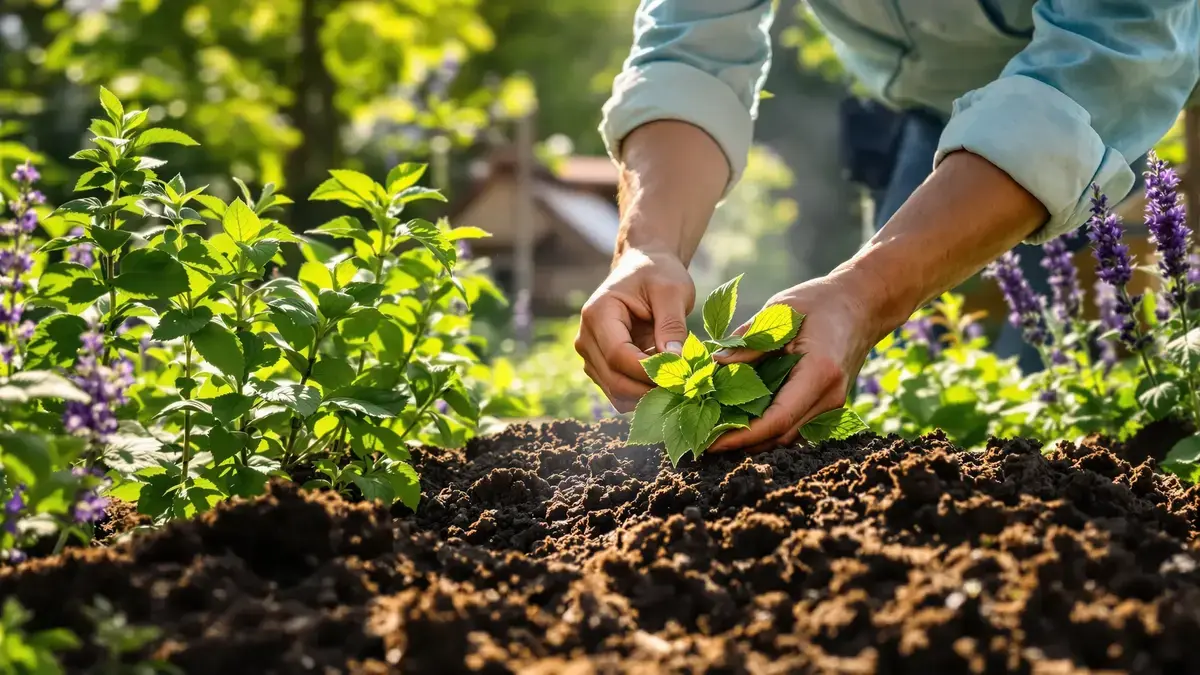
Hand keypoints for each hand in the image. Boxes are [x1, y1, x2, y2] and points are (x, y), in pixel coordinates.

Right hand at [575, 248, 694, 412]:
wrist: (643, 268)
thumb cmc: (658, 274)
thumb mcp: (672, 291)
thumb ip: (672, 324)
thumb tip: (675, 361)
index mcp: (598, 314)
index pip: (617, 354)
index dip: (648, 371)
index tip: (680, 376)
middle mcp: (586, 337)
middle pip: (614, 379)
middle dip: (649, 389)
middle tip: (685, 388)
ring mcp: (590, 355)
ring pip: (616, 391)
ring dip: (647, 395)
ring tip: (678, 385)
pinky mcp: (600, 366)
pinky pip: (619, 391)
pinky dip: (642, 394)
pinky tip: (666, 384)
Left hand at [708, 271, 885, 452]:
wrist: (863, 304)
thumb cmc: (820, 301)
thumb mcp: (781, 311)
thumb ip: (750, 341)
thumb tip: (716, 364)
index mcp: (820, 373)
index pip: (777, 419)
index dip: (741, 435)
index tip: (710, 441)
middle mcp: (830, 397)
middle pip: (781, 436)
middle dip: (741, 443)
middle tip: (702, 440)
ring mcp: (832, 404)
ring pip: (788, 436)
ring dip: (753, 439)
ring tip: (715, 433)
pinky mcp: (827, 404)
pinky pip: (795, 426)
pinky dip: (768, 429)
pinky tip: (740, 421)